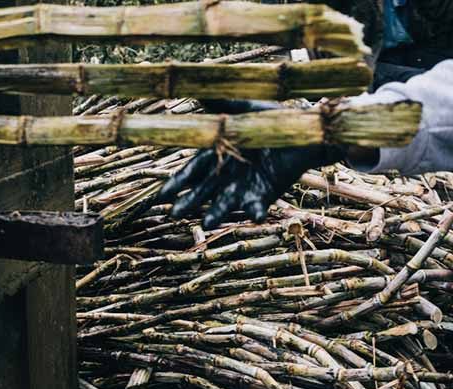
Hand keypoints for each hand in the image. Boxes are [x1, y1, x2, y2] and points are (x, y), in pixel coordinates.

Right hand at [157, 100, 343, 229]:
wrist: (303, 132)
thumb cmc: (269, 119)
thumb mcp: (242, 109)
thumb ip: (220, 105)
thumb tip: (198, 89)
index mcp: (214, 157)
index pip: (190, 172)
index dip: (176, 184)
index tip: (161, 195)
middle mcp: (224, 176)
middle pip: (201, 192)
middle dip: (188, 203)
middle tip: (174, 214)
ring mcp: (242, 188)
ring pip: (224, 204)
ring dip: (215, 214)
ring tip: (206, 224)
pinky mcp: (262, 195)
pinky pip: (256, 206)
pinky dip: (255, 212)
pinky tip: (255, 216)